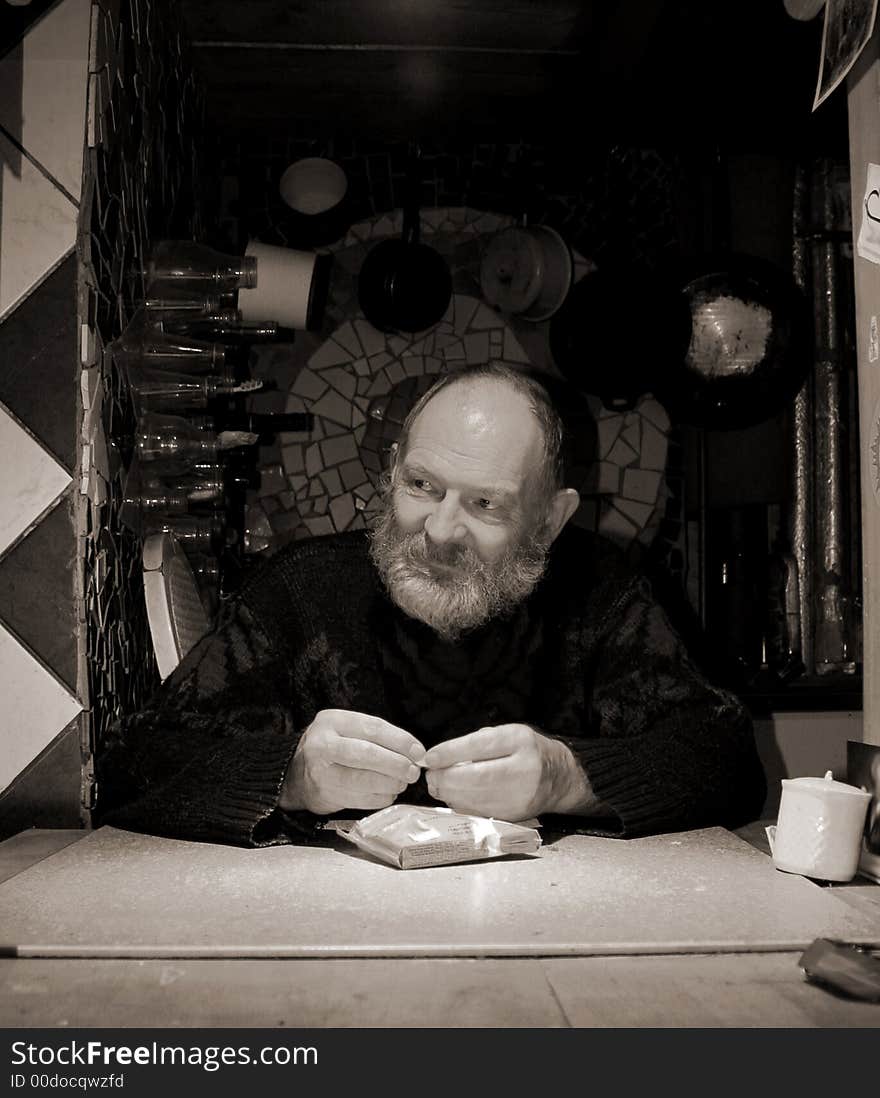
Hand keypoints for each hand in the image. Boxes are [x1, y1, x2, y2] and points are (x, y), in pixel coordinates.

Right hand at [280, 709, 425, 815]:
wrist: (296, 774)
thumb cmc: (332, 749)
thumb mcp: (348, 730)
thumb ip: (378, 737)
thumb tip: (415, 752)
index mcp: (332, 721)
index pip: (373, 728)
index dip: (400, 741)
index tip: (419, 751)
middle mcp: (322, 744)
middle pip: (366, 754)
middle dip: (396, 764)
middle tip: (413, 771)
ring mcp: (321, 771)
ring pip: (363, 780)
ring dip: (390, 783)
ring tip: (402, 782)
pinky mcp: (325, 794)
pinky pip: (361, 800)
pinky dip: (380, 798)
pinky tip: (388, 793)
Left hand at [423, 724, 589, 821]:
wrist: (557, 778)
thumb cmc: (525, 751)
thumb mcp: (505, 735)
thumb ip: (475, 743)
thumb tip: (439, 759)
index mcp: (520, 741)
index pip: (480, 746)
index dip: (450, 753)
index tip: (430, 757)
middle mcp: (525, 769)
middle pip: (477, 777)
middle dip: (446, 778)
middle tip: (431, 776)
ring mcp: (522, 796)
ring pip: (476, 798)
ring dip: (450, 793)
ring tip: (439, 786)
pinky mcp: (516, 815)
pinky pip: (480, 811)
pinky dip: (462, 805)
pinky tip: (455, 796)